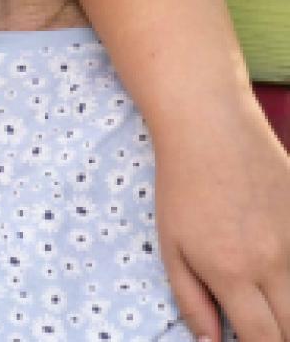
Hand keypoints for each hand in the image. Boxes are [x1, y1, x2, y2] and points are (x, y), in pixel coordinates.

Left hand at [154, 104, 289, 340]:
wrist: (212, 129)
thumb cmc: (182, 187)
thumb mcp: (171, 245)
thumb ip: (191, 300)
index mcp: (232, 273)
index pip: (263, 340)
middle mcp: (274, 263)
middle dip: (279, 335)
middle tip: (261, 325)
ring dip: (289, 306)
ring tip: (271, 302)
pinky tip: (280, 275)